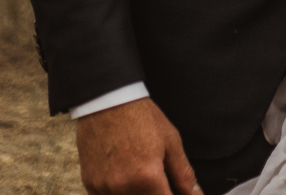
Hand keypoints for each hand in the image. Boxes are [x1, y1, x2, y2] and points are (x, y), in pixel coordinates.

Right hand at [77, 98, 201, 194]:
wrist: (107, 100)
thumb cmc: (141, 117)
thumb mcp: (170, 142)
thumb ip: (183, 174)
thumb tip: (195, 194)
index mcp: (148, 177)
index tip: (171, 189)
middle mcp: (124, 186)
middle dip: (155, 193)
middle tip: (155, 176)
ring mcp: (104, 186)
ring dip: (136, 192)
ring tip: (138, 170)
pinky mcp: (90, 183)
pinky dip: (117, 192)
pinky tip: (123, 175)